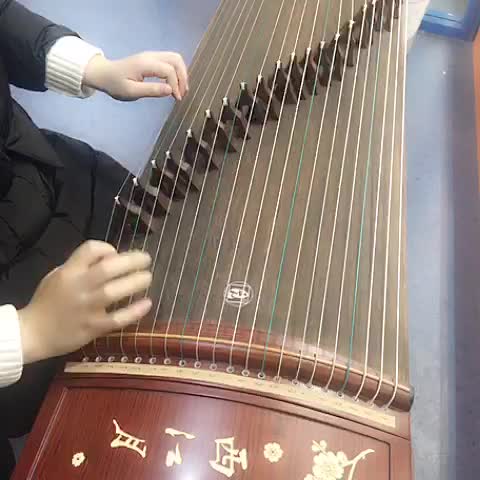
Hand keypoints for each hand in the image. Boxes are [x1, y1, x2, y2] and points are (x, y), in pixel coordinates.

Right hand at [18, 241, 152, 363]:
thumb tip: (111, 257)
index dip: (107, 248)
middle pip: (107, 269)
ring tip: (148, 277)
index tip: (116, 254)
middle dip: (131, 261)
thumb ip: (80, 266)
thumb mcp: (58, 276)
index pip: (90, 249)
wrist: (32, 334)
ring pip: (114, 292)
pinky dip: (134, 311)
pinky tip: (147, 304)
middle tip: (146, 259)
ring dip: (135, 282)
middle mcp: (78, 287)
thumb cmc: (47, 302)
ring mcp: (86, 308)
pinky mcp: (92, 327)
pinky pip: (117, 319)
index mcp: (69, 272)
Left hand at [83, 51, 187, 100]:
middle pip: (176, 59)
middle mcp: (150, 56)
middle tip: (181, 94)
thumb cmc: (115, 85)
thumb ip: (151, 90)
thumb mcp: (131, 92)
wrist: (104, 74)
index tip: (176, 99)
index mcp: (145, 64)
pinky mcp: (152, 59)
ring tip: (180, 90)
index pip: (169, 70)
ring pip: (175, 58)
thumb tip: (170, 90)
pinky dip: (176, 72)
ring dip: (181, 73)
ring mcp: (152, 56)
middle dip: (183, 77)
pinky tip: (174, 84)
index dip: (176, 85)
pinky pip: (170, 61)